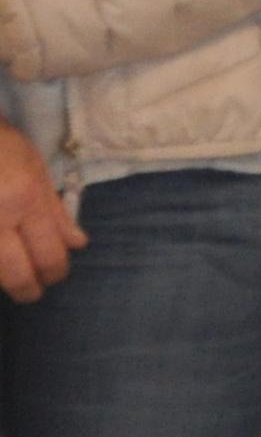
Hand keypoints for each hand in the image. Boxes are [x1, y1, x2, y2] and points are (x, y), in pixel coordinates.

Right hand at [0, 117, 86, 302]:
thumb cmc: (0, 144)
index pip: (48, 254)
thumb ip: (55, 210)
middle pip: (15, 274)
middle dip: (28, 289)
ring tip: (14, 279)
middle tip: (33, 292)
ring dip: (5, 280)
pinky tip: (1, 264)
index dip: (55, 272)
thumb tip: (77, 244)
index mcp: (24, 200)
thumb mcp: (35, 168)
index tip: (55, 277)